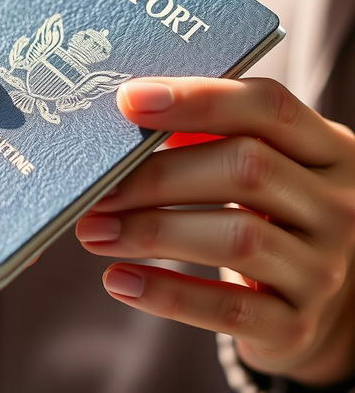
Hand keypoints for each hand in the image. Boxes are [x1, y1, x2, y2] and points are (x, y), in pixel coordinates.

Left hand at [75, 76, 354, 384]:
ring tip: (92, 230)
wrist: (313, 295)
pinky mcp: (298, 325)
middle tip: (97, 188)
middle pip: (246, 169)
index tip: (128, 99)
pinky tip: (118, 280)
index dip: (197, 98)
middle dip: (159, 176)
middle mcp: (336, 204)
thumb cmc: (266, 212)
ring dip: (152, 232)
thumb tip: (128, 112)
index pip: (267, 106)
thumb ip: (207, 135)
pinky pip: (229, 310)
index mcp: (325, 148)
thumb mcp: (258, 164)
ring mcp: (323, 268)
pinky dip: (167, 293)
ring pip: (237, 239)